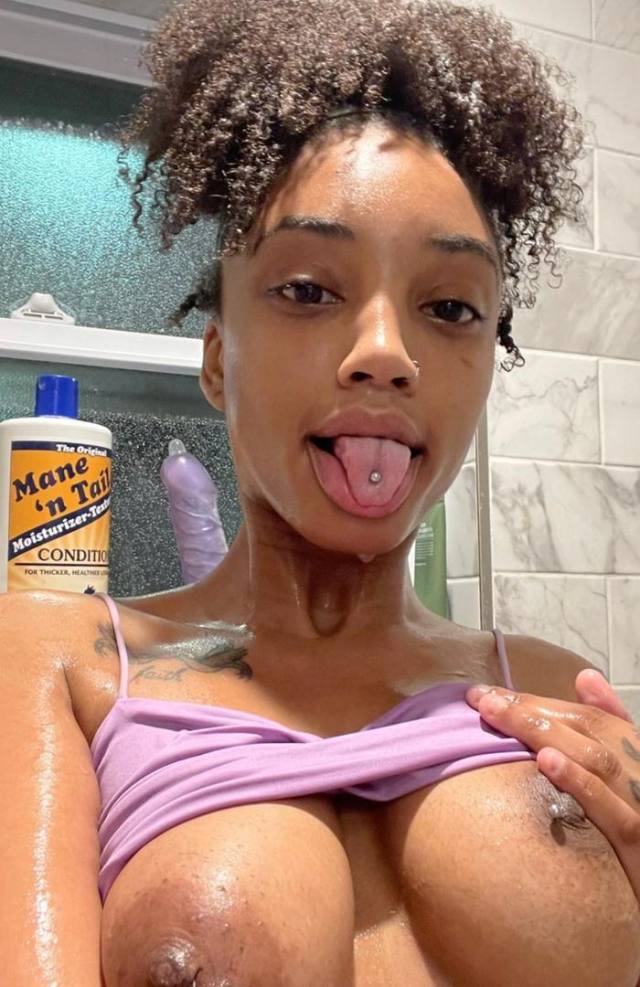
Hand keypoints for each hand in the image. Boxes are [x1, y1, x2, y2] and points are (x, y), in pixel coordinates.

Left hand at [465, 672, 639, 902]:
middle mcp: (638, 771)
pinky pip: (611, 812)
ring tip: (505, 718)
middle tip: (482, 701)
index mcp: (632, 750)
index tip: (487, 694)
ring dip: (549, 735)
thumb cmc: (636, 812)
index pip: (582, 716)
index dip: (535, 701)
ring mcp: (639, 805)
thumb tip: (585, 676)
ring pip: (595, 762)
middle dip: (530, 713)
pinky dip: (580, 784)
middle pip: (585, 731)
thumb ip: (610, 721)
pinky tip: (547, 764)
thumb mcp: (630, 767)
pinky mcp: (636, 843)